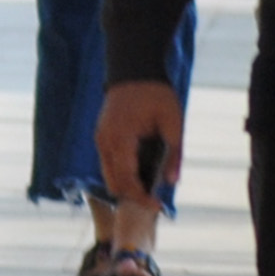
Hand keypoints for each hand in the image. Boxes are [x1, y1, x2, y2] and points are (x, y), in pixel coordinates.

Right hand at [95, 80, 184, 205]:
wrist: (134, 70)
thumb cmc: (155, 94)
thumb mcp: (173, 122)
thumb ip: (174, 154)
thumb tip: (173, 182)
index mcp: (121, 138)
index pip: (127, 179)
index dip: (141, 197)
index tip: (156, 205)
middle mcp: (105, 141)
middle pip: (113, 182)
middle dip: (132, 195)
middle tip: (153, 199)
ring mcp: (100, 138)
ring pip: (108, 175)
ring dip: (126, 185)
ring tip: (148, 187)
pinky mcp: (102, 136)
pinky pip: (108, 163)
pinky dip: (122, 173)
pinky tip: (140, 171)